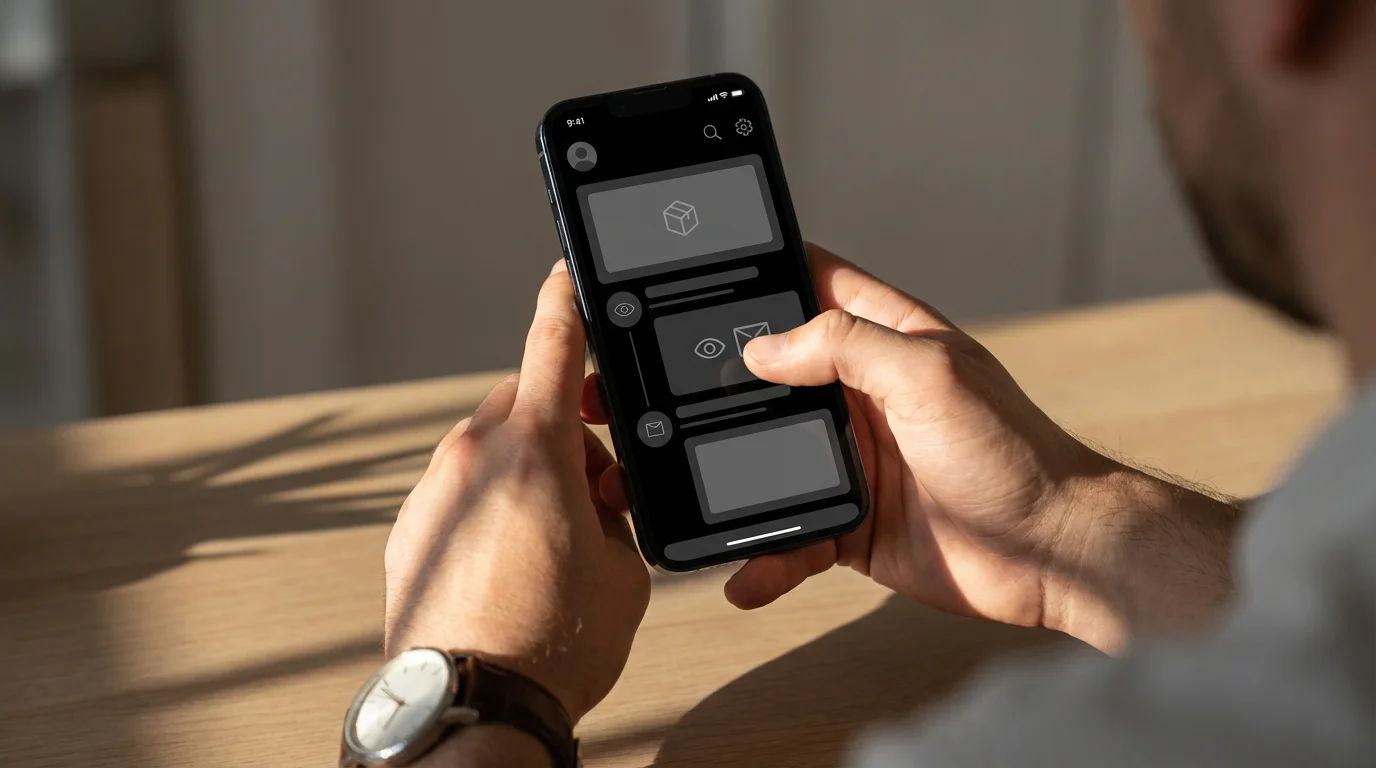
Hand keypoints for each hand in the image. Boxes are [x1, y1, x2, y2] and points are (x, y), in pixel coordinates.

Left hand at [383, 262, 649, 723]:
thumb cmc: (549, 643)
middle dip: (566, 428)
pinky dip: (491, 505)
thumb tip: (597, 504)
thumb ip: (614, 512)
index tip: (568, 274)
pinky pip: (461, 491)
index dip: (566, 301)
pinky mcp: (411, 530)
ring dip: (530, 471)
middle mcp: (473, 456)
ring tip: (561, 536)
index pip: (552, 342)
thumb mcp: (625, 569)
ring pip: (492, 449)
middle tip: (600, 480)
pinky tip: (517, 559)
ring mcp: (433, 492)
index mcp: (534, 447)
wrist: (477, 703)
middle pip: (525, 403)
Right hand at [581, 244, 1237, 652]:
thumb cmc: (1013, 454)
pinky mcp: (853, 524)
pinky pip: (793, 534)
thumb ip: (846, 347)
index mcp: (887, 340)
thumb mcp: (928, 374)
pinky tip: (743, 573)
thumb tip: (765, 347)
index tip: (708, 271)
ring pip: (772, 458)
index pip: (814, 285)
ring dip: (735, 474)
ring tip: (687, 487)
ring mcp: (856, 460)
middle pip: (776, 375)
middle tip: (666, 391)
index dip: (766, 272)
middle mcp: (864, 395)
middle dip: (725, 382)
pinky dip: (767, 555)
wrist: (1052, 552)